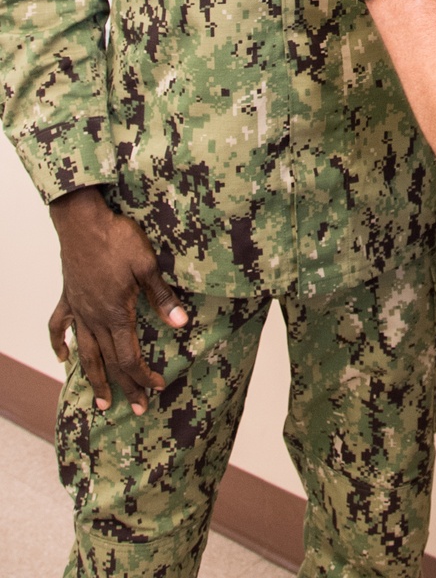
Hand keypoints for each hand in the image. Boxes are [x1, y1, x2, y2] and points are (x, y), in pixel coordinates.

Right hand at [48, 187, 187, 413]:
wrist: (83, 220)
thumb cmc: (117, 239)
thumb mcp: (147, 266)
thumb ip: (162, 298)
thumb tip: (181, 324)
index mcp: (116, 314)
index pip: (130, 357)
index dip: (143, 376)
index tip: (157, 387)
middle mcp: (95, 318)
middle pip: (110, 361)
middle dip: (125, 387)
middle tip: (138, 409)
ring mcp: (79, 309)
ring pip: (85, 352)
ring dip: (94, 378)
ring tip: (101, 401)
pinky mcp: (68, 296)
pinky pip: (59, 325)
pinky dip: (60, 343)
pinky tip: (62, 356)